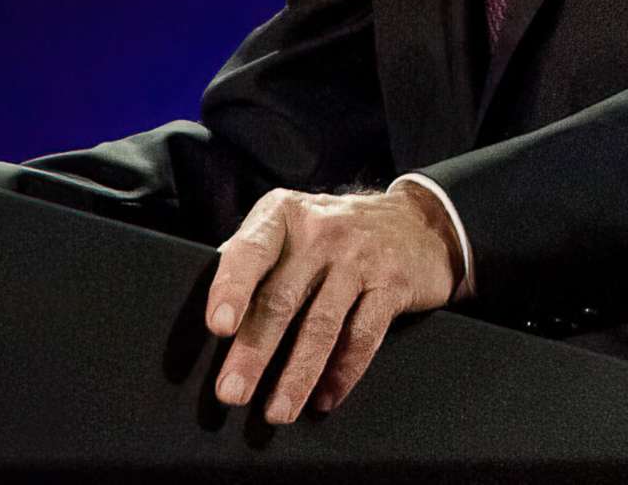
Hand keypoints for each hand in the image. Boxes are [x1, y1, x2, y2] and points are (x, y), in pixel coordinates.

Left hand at [205, 185, 459, 421]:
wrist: (414, 221)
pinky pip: (363, 336)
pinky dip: (343, 373)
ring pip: (322, 325)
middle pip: (281, 298)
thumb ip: (255, 256)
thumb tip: (213, 307)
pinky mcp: (392, 285)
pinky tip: (325, 399)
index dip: (232, 289)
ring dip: (297, 374)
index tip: (218, 326)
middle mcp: (320, 233)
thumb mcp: (291, 225)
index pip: (250, 252)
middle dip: (254, 351)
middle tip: (233, 393)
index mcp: (282, 216)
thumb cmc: (333, 232)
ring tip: (277, 411)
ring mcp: (359, 258)